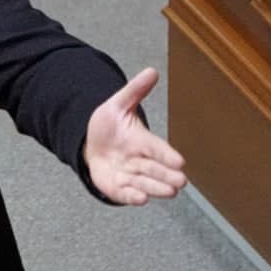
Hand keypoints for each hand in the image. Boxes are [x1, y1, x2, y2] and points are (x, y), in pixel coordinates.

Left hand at [84, 67, 186, 205]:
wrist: (89, 145)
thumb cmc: (109, 127)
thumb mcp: (118, 105)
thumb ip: (134, 91)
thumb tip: (151, 71)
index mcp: (143, 141)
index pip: (158, 148)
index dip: (168, 154)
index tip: (180, 161)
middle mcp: (140, 161)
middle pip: (156, 169)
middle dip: (168, 175)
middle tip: (180, 180)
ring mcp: (130, 176)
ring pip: (146, 183)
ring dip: (156, 187)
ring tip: (169, 191)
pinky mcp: (119, 188)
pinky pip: (127, 194)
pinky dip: (133, 197)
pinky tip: (141, 198)